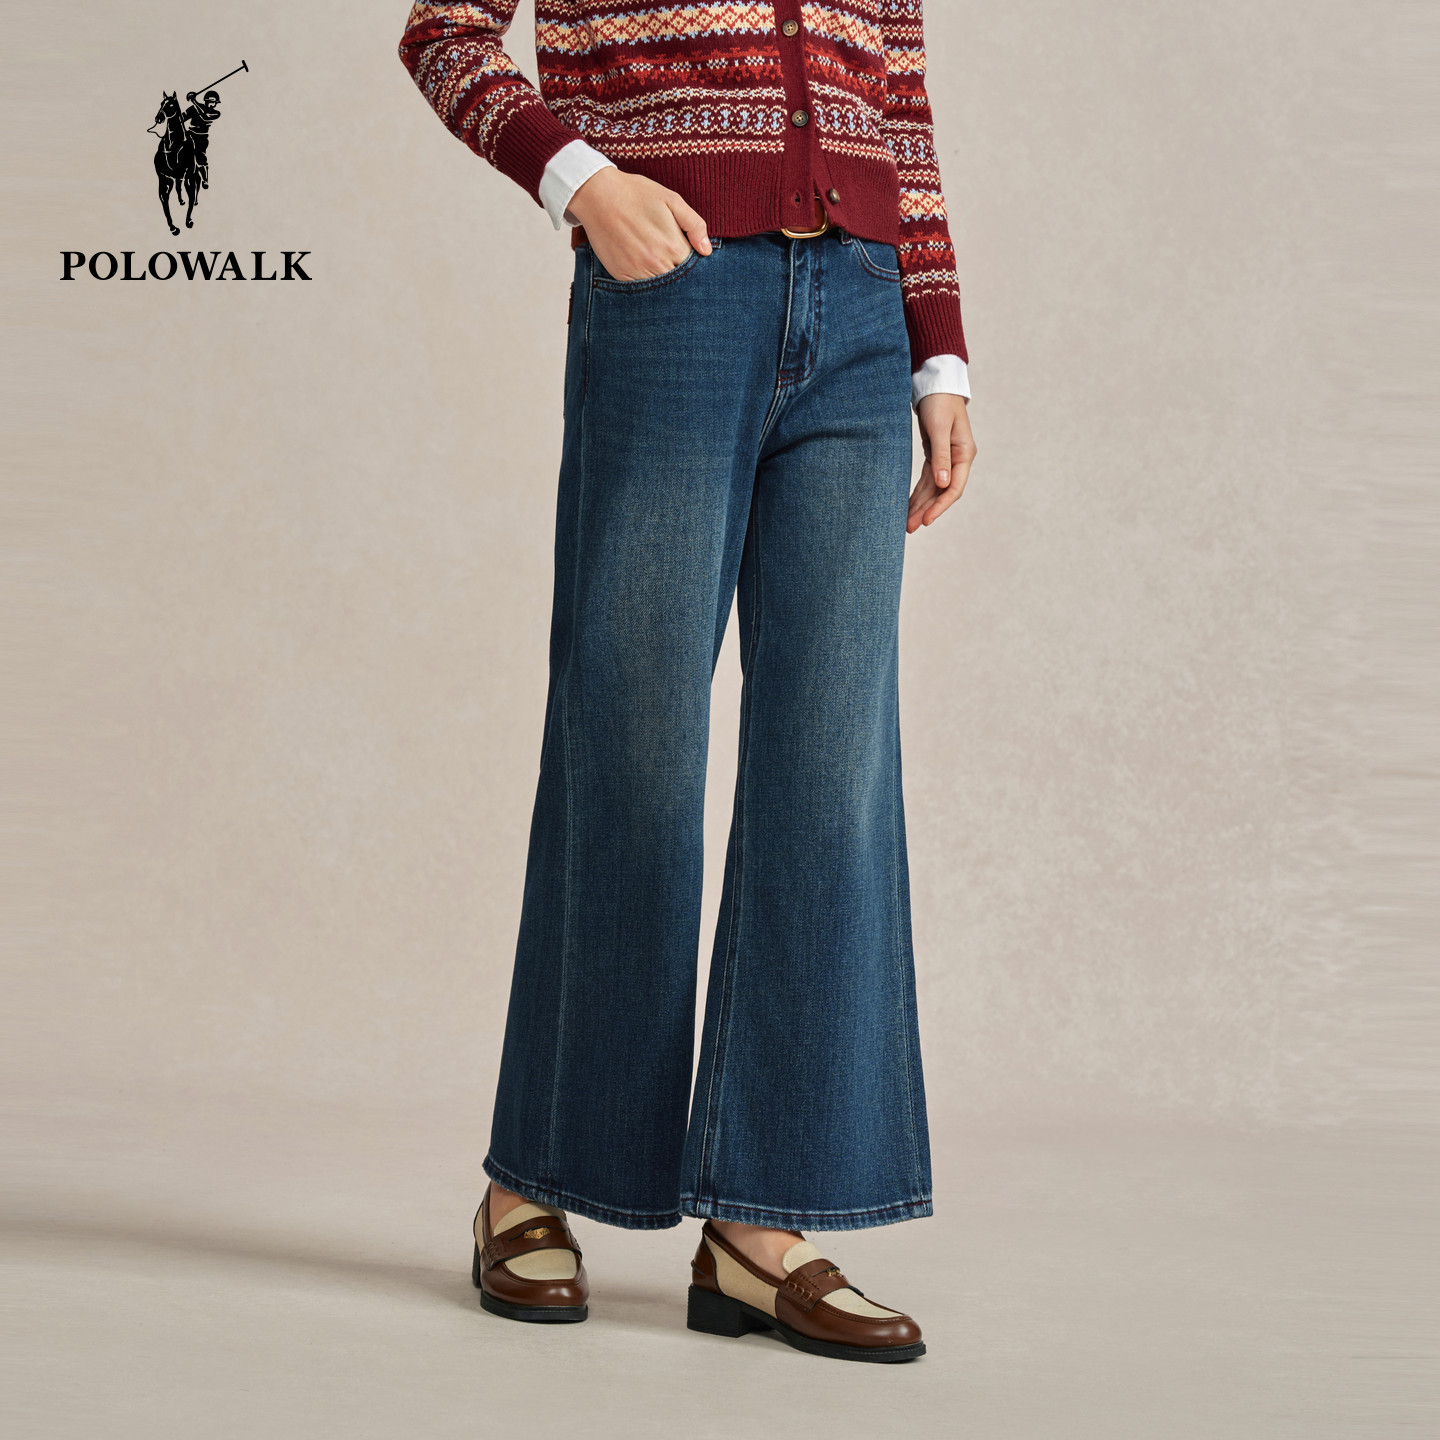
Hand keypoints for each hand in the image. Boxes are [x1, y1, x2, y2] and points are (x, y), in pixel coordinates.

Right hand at [567, 167, 711, 281]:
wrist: (598, 195)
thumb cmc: (636, 194)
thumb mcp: (671, 200)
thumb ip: (694, 225)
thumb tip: (707, 251)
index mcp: (672, 245)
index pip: (693, 266)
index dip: (692, 261)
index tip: (685, 252)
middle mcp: (656, 263)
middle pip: (678, 279)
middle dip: (678, 271)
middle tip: (668, 255)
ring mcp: (638, 271)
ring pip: (659, 287)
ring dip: (661, 278)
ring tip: (653, 258)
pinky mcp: (621, 275)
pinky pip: (639, 288)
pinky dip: (643, 280)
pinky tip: (640, 263)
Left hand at [907, 393, 976, 532]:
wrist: (936, 385)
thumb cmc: (940, 403)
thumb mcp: (940, 428)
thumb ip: (941, 456)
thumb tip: (944, 484)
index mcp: (964, 454)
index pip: (954, 488)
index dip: (940, 506)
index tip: (926, 520)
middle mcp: (957, 460)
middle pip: (942, 492)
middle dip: (927, 510)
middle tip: (909, 527)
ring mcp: (947, 459)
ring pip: (934, 489)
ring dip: (921, 505)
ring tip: (907, 523)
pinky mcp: (935, 456)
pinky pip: (928, 480)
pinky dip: (919, 493)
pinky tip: (909, 505)